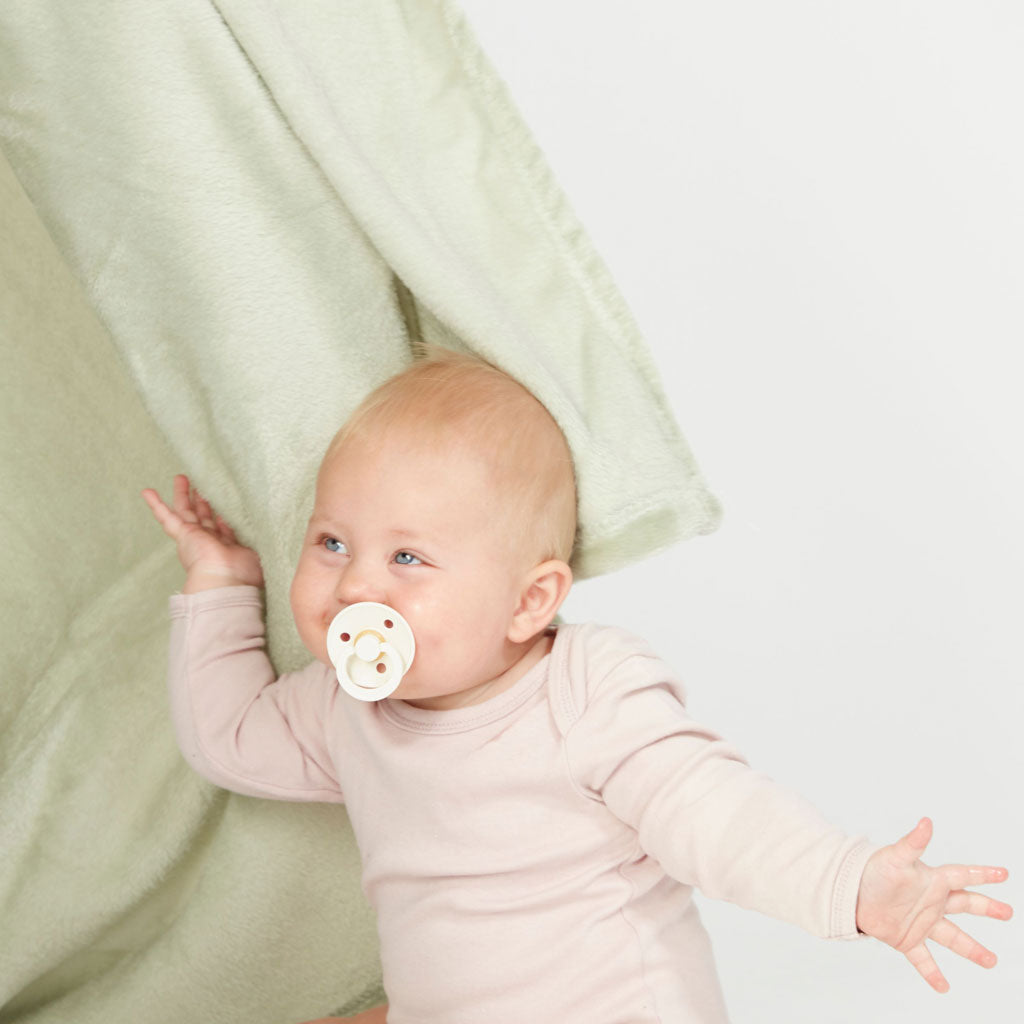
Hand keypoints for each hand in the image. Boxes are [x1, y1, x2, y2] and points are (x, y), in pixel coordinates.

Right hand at [142, 474, 264, 592]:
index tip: (223, 504)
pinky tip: (147, 492)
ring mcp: (194, 537)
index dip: (222, 516)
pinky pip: (167, 517)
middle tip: (199, 486)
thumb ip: (258, 543)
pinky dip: (156, 505)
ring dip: (183, 495)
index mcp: (225, 548)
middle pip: (203, 516)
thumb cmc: (244, 575)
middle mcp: (208, 542)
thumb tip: (270, 534)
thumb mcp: (255, 554)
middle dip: (202, 501)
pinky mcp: (183, 534)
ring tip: (181, 478)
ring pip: (186, 511)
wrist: (224, 582)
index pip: (222, 528)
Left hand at [856, 817, 1011, 991]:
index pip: (962, 876)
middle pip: (965, 905)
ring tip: (991, 961)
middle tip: (1008, 912)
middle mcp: (930, 902)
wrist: (847, 892)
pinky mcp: (906, 939)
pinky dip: (932, 973)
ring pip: (952, 937)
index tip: (1003, 874)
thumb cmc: (871, 870)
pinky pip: (923, 959)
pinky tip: (943, 987)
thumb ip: (913, 843)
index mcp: (931, 880)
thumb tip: (926, 822)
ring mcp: (920, 922)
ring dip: (972, 949)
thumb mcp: (895, 857)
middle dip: (987, 908)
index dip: (982, 874)